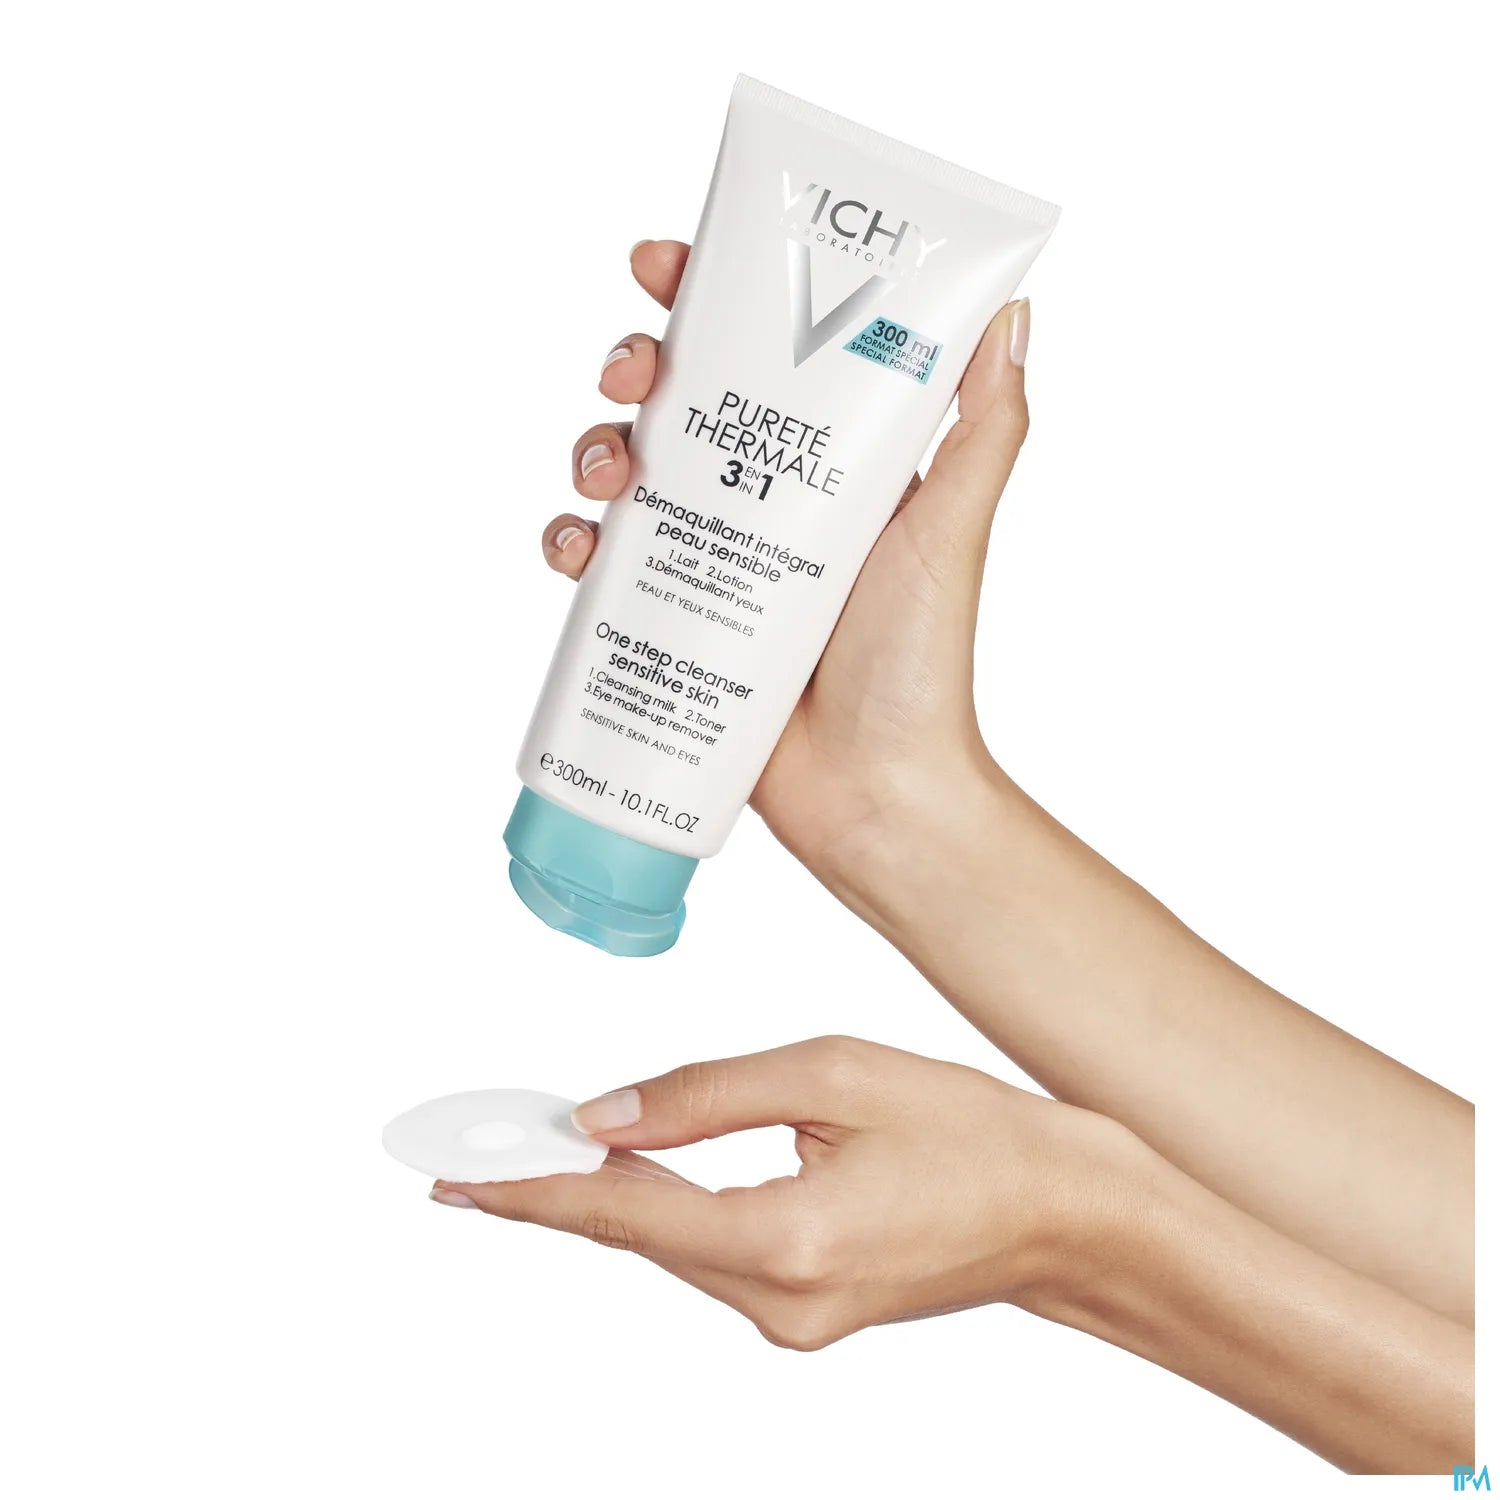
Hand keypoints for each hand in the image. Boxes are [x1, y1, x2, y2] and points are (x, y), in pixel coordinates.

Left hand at [431, 1035, 1128, 1350]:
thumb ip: (707, 1093)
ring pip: (668, 1248)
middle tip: (482, 1142)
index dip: (531, 1190)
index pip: (622, 1214)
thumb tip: (605, 1114)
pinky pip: (708, 1256)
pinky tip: (635, 1175)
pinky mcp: (803, 1315)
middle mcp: (779, 1303)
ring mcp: (792, 1322)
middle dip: (556, 1187)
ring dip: (609, 1198)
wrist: (1062, 1214)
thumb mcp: (834, 1074)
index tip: (455, 1177)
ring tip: (543, 1149)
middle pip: (634, 1238)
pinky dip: (664, 1213)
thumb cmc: (973, 1133)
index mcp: (788, 1241)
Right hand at [543, 239, 1030, 887]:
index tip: (664, 264)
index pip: (761, 352)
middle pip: (674, 399)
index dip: (704, 296)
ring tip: (608, 472)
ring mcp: (708, 561)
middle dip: (632, 363)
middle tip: (632, 372)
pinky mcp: (666, 624)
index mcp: (823, 462)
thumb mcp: (952, 528)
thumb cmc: (920, 665)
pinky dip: (568, 544)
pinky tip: (576, 550)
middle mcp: (760, 500)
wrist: (873, 791)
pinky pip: (598, 568)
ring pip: (622, 472)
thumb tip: (1011, 313)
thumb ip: (984, 427)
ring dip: (591, 446)